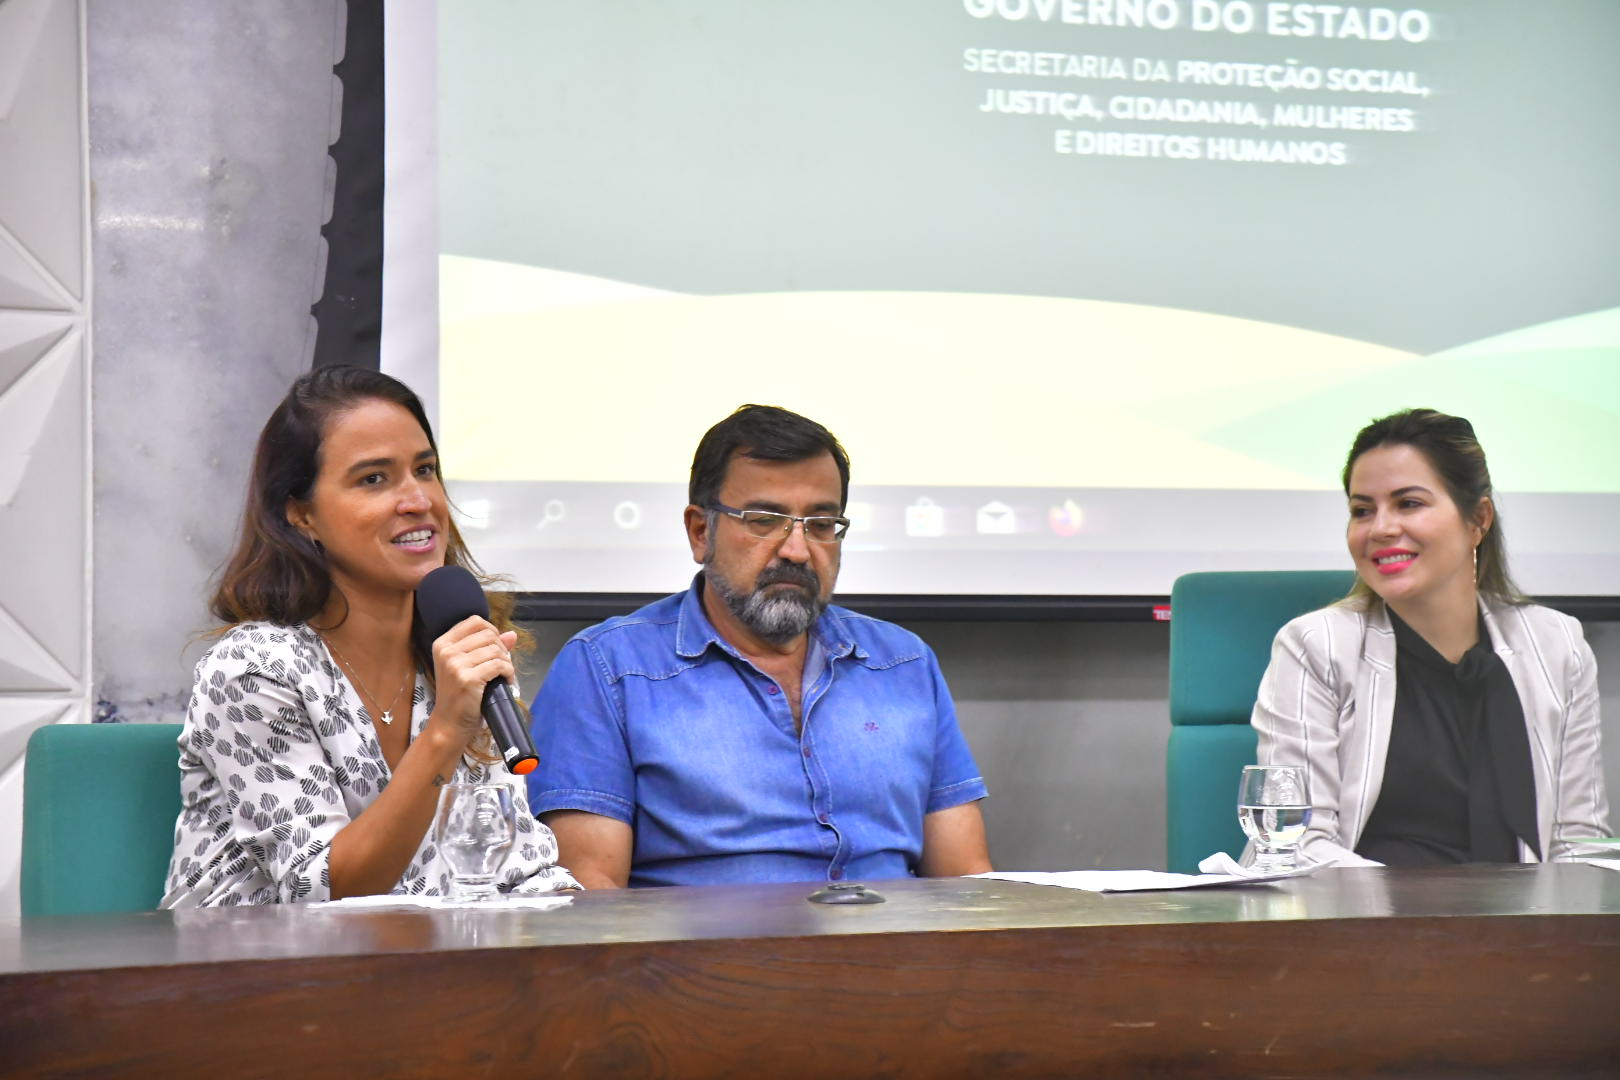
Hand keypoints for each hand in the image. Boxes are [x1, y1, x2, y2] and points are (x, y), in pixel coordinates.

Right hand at [428, 615, 516, 740]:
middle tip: (502, 664)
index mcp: (443, 643)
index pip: (475, 622)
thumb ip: (488, 647)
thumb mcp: (466, 666)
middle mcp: (447, 651)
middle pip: (488, 634)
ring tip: (504, 674)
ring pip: (496, 650)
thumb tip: (511, 635)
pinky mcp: (468, 679)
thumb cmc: (459, 694)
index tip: (496, 647)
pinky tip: (506, 681)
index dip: (491, 631)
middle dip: (501, 649)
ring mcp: (455, 665)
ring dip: (506, 662)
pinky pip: (499, 665)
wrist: (449, 723)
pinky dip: (509, 672)